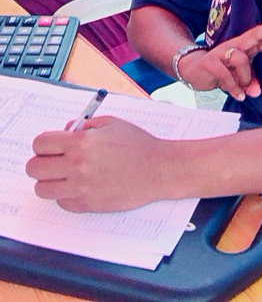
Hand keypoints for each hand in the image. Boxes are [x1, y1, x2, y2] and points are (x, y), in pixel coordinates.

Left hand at [26, 117, 166, 211]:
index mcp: (81, 143)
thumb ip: (85, 125)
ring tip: (65, 175)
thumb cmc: (139, 146)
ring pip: (42, 189)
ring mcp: (80, 188)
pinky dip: (65, 194)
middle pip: (34, 168)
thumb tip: (65, 131)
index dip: (44, 144)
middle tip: (54, 161)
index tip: (51, 146)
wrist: (159, 169)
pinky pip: (60, 202)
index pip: (40, 144)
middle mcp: (76, 166)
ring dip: (50, 181)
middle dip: (42, 162)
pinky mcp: (86, 204)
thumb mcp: (112, 124)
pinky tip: (80, 185)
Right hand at [179, 11, 261, 100]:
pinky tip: (238, 95)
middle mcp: (237, 45)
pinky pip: (227, 74)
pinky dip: (234, 88)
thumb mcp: (241, 77)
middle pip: (255, 34)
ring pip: (241, 60)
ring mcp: (222, 51)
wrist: (193, 70)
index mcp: (248, 47)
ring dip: (245, 79)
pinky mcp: (210, 61)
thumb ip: (251, 82)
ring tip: (242, 90)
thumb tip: (255, 93)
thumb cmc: (224, 71)